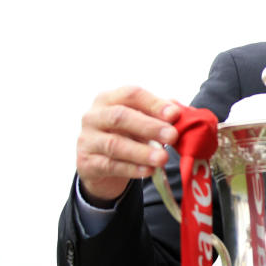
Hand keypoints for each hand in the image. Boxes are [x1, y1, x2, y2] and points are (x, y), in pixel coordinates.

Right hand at [75, 86, 180, 205]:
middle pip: (120, 117)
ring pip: (114, 144)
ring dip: (141, 152)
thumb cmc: (126, 135)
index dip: (154, 103)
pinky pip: (110, 166)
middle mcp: (94, 116)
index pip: (131, 94)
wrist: (100, 164)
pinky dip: (131, 169)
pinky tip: (149, 171)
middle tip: (172, 136)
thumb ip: (159, 116)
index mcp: (109, 99)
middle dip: (149, 126)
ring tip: (162, 158)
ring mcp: (87, 140)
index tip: (175, 114)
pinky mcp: (86, 163)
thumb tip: (179, 112)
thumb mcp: (141, 122)